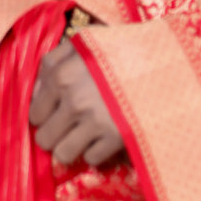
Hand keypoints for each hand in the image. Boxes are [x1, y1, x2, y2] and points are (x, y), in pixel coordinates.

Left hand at [28, 37, 124, 166]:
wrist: (167, 60)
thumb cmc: (124, 47)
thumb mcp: (86, 41)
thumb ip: (55, 60)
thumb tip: (35, 91)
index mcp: (61, 73)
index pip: (34, 112)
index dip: (44, 114)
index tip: (56, 113)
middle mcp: (73, 99)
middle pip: (44, 138)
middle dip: (55, 135)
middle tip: (70, 128)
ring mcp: (94, 120)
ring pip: (63, 154)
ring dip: (73, 148)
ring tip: (85, 137)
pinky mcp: (116, 137)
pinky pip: (92, 159)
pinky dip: (98, 151)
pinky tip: (107, 136)